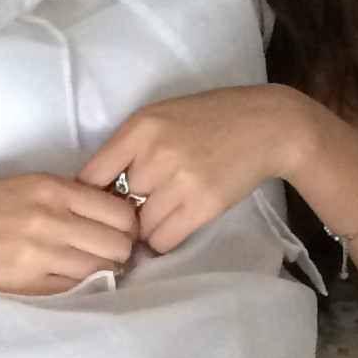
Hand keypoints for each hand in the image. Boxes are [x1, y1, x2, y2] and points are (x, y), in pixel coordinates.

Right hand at [0, 173, 140, 297]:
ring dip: (103, 272)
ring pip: (103, 270)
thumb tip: (105, 212)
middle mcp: (52, 218)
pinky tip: (68, 281)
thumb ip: (63, 197)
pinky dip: (81, 287)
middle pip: (120, 244)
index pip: (120, 211)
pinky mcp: (29, 283)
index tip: (117, 230)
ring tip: (89, 269)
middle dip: (121, 252)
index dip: (127, 225)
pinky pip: (76, 289)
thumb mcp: (22, 185)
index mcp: (51, 188)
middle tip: (107, 254)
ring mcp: (42, 254)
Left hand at [77, 88, 312, 256]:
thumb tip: (96, 189)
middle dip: (125, 212)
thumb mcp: (161, 117)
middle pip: (116, 206)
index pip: (92, 175)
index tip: (99, 205)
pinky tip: (174, 225)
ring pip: (139, 227)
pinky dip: (163, 240)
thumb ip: (129, 147)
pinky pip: (163, 240)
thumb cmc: (209, 119)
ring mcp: (180, 181)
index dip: (92, 196)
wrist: (265, 125)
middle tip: (138, 210)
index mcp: (140, 127)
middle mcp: (156, 154)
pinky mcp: (202, 206)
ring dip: (145, 229)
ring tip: (162, 215)